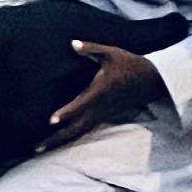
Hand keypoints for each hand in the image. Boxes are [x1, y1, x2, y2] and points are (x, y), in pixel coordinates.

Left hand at [39, 42, 165, 150]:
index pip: (81, 104)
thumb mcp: (112, 52)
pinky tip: (59, 139)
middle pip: (77, 127)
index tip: (51, 120)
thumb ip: (91, 49)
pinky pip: (85, 129)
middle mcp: (101, 106)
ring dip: (61, 140)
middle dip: (57, 138)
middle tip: (37, 147)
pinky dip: (71, 136)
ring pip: (80, 131)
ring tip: (40, 148)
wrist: (153, 80)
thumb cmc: (131, 64)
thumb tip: (72, 43)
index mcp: (101, 90)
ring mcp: (104, 113)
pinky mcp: (105, 115)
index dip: (66, 112)